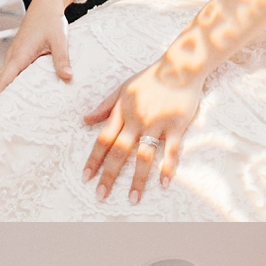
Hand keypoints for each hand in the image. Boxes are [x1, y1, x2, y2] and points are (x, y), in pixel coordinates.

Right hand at [0, 0, 79, 98]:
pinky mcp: (20, 55)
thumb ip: (62, 59)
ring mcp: (15, 56)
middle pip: (0, 83)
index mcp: (19, 55)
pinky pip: (13, 74)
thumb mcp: (59, 39)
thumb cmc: (51, 19)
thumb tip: (67, 77)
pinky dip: (12, 86)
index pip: (3, 81)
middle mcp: (13, 57)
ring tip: (9, 115)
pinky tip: (20, 97)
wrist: (46, 4)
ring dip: (5, 94)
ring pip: (6, 79)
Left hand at [81, 58, 204, 204]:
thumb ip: (104, 106)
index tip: (86, 177)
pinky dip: (168, 167)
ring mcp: (157, 123)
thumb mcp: (123, 89)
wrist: (180, 67)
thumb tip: (85, 119)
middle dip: (109, 175)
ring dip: (137, 179)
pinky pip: (171, 150)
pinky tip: (163, 183)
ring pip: (143, 155)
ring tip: (132, 198)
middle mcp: (137, 120)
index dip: (93, 159)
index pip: (103, 139)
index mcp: (122, 112)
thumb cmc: (150, 78)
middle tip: (101, 194)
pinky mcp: (176, 126)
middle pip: (119, 151)